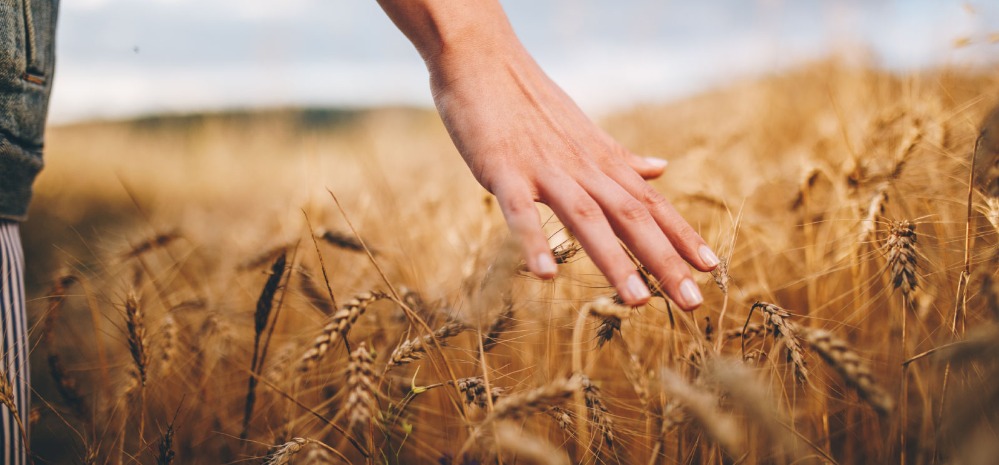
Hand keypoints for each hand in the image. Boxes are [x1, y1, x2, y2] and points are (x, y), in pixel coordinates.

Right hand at [426, 39, 717, 309]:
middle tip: (692, 301)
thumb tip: (661, 168)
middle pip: (631, 216)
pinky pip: (520, 210)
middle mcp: (582, 167)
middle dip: (663, 260)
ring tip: (637, 301)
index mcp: (601, 161)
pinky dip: (534, 240)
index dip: (682, 235)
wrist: (483, 60)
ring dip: (613, 260)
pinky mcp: (503, 169)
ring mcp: (543, 169)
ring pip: (586, 218)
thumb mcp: (584, 132)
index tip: (712, 269)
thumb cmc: (530, 101)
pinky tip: (545, 276)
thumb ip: (620, 158)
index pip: (651, 203)